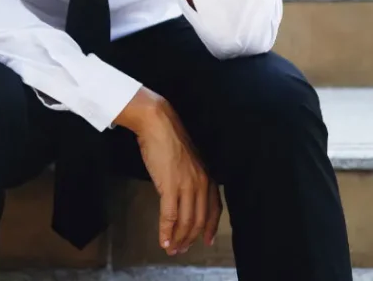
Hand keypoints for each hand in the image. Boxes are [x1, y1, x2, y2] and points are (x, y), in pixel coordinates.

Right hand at [115, 87, 221, 255]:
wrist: (157, 122)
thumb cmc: (169, 137)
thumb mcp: (187, 160)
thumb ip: (190, 176)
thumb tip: (183, 191)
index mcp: (208, 176)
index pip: (214, 210)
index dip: (210, 228)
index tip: (206, 240)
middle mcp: (201, 183)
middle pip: (199, 220)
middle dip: (190, 238)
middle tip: (181, 249)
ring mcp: (186, 185)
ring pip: (185, 221)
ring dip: (178, 239)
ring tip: (171, 248)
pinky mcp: (170, 186)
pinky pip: (169, 216)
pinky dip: (166, 231)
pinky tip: (162, 240)